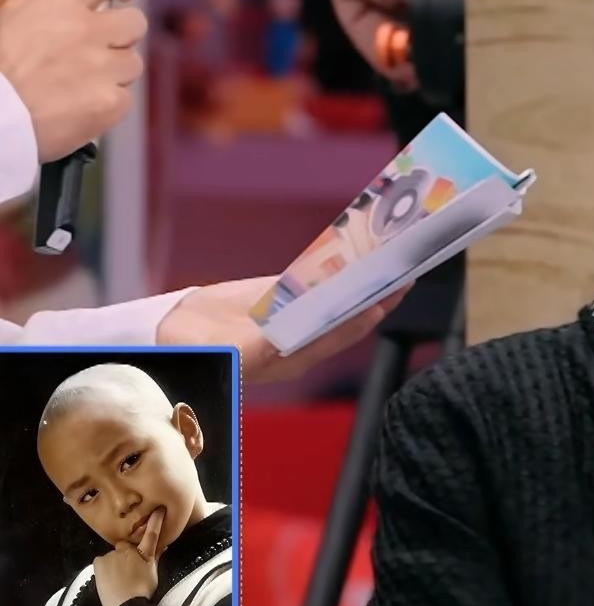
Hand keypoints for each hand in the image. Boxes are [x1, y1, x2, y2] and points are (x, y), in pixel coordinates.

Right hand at [0, 0, 147, 161]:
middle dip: (121, 34)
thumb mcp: (11, 15)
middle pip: (136, 22)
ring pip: (133, 62)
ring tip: (76, 81)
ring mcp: (104, 69)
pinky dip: (108, 101)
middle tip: (94, 48)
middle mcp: (89, 32)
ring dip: (113, 71)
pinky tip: (79, 103)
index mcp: (63, 5)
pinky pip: (127, 97)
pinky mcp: (113, 103)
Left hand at [93, 507, 162, 605]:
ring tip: (119, 579)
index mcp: (143, 553)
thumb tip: (163, 545)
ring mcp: (111, 556)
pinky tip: (109, 579)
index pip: (151, 534)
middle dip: (127, 554)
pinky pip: (102, 562)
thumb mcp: (152, 572)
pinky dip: (105, 568)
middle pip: (125, 547)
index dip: (155, 521)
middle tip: (130, 570)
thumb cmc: (143, 590)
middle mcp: (127, 550)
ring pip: (113, 556)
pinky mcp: (99, 563)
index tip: (160, 510)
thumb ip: (156, 556)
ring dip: (115, 562)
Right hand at [156, 276, 410, 383]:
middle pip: (351, 310)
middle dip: (379, 291)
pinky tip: (354, 250)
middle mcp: (305, 336)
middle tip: (406, 268)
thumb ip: (257, 348)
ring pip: (337, 292)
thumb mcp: (229, 353)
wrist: (174, 336)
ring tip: (389, 254)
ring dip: (362, 275)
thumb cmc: (202, 352)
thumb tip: (282, 339)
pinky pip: (314, 277)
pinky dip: (334, 264)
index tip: (390, 293)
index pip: (343, 331)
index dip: (368, 312)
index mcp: (298, 355)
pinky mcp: (281, 295)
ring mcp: (295, 314)